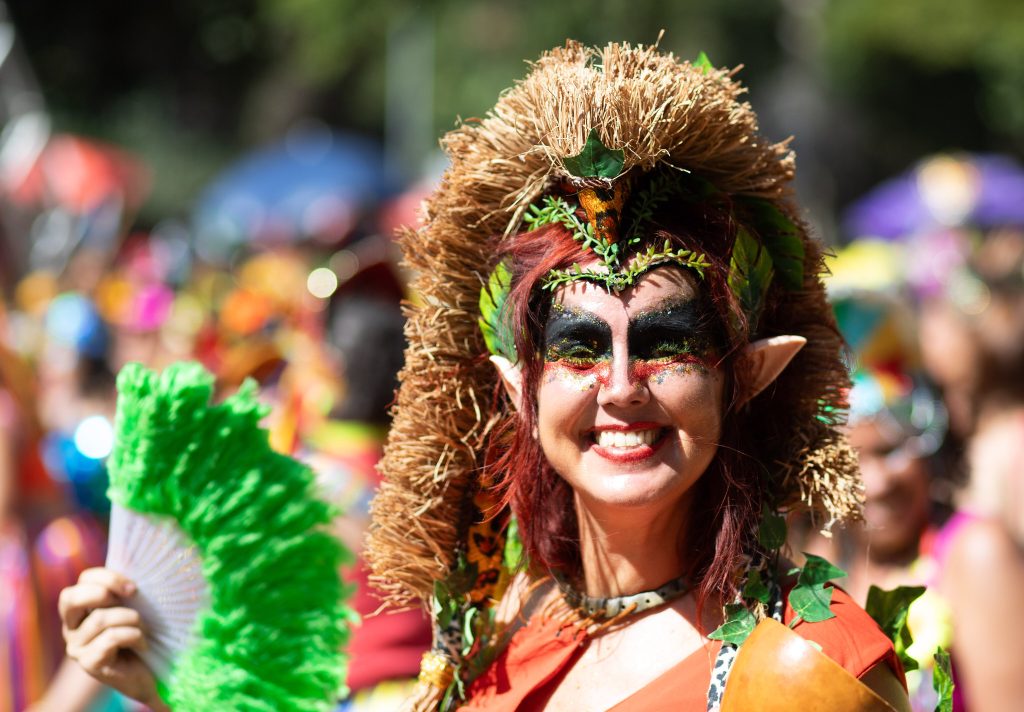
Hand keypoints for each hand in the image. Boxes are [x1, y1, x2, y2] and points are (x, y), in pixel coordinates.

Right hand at [59, 567, 167, 710]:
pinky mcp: (88, 663)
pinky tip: (142, 645)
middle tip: (132, 597)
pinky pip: (112, 638)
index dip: (108, 577)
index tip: (134, 586)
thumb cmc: (141, 633)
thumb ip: (126, 588)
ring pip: (101, 618)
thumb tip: (138, 558)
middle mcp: (71, 627)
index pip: (84, 579)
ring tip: (143, 629)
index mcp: (81, 608)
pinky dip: (135, 637)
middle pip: (71, 597)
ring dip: (132, 620)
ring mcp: (76, 647)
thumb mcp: (133, 606)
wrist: (149, 672)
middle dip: (104, 591)